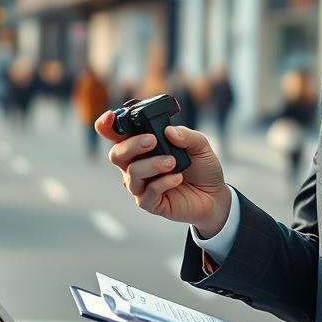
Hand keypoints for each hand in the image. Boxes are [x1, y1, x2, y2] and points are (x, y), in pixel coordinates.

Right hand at [96, 112, 230, 235]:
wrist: (215, 195)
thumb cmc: (201, 168)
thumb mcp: (200, 145)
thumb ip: (186, 135)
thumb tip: (169, 131)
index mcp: (143, 146)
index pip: (117, 135)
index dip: (107, 126)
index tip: (110, 118)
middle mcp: (137, 165)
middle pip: (116, 154)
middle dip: (131, 145)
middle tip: (151, 141)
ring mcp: (141, 185)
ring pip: (132, 173)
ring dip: (151, 164)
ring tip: (172, 162)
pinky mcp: (150, 203)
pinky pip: (147, 193)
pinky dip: (163, 183)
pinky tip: (178, 178)